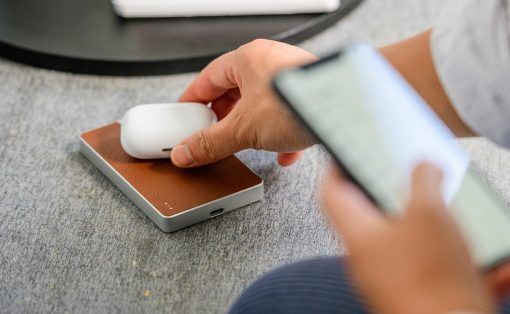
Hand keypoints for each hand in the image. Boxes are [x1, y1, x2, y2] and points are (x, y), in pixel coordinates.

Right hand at [171, 39, 317, 167]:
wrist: (347, 111)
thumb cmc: (300, 103)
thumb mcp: (244, 129)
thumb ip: (211, 142)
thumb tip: (186, 151)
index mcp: (249, 58)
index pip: (209, 78)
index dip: (194, 99)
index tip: (185, 115)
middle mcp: (271, 63)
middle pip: (235, 91)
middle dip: (223, 117)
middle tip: (211, 134)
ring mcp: (291, 80)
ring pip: (261, 105)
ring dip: (251, 128)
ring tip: (243, 144)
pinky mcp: (309, 98)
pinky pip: (286, 116)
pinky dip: (279, 136)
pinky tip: (281, 154)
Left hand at [323, 163, 494, 313]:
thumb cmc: (432, 279)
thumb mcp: (429, 213)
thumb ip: (424, 180)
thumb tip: (423, 167)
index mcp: (358, 234)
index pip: (331, 193)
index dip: (337, 168)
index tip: (349, 153)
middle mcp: (368, 257)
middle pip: (370, 214)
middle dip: (392, 192)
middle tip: (410, 175)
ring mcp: (389, 276)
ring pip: (403, 236)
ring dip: (426, 219)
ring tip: (449, 206)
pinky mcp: (414, 290)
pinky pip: (428, 259)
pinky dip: (447, 247)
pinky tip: (474, 247)